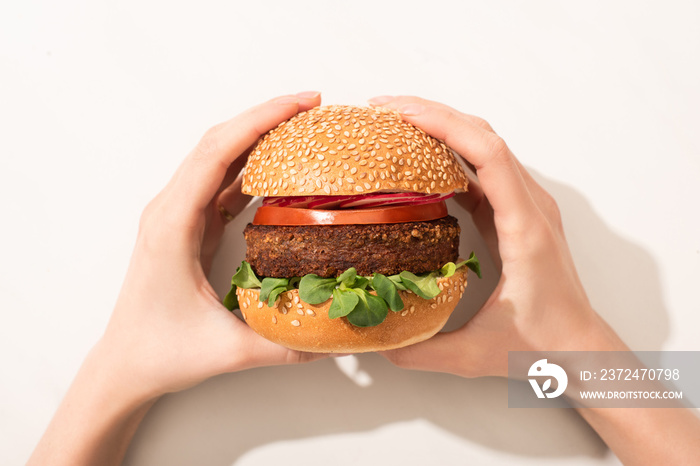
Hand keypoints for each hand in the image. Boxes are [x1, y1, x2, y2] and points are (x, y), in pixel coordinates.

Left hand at [99, 92, 327, 401]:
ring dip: (257, 138)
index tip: (301, 103)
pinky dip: (250, 169)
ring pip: (218, 159)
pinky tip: (277, 169)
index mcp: (172, 225)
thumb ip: (285, 346)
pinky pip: (220, 184)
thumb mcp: (227, 351)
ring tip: (301, 129)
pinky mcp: (187, 226)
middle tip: (312, 105)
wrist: (124, 364)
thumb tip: (336, 340)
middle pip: (218, 143)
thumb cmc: (161, 352)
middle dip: (264, 117)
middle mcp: (170, 210)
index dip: (260, 120)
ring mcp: (177, 215)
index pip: (217, 153)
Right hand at [371, 96, 624, 377]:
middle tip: (383, 110)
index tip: (399, 114)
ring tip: (396, 124)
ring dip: (443, 126)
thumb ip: (421, 351)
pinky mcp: (517, 212)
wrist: (579, 345)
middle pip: (484, 135)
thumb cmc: (540, 345)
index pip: (488, 154)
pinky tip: (422, 158)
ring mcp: (526, 205)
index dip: (443, 124)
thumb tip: (372, 342)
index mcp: (524, 228)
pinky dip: (452, 152)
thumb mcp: (476, 355)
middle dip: (432, 114)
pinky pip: (485, 167)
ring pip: (486, 145)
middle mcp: (530, 206)